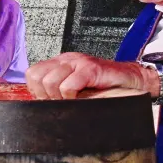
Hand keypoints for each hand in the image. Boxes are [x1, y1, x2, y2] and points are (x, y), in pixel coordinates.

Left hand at [26, 54, 153, 99]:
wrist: (131, 79)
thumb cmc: (102, 86)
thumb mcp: (74, 86)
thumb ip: (56, 90)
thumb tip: (38, 103)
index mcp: (59, 62)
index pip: (32, 74)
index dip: (36, 90)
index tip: (49, 100)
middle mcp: (66, 59)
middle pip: (37, 77)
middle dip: (45, 95)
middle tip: (60, 101)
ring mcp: (78, 62)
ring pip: (50, 82)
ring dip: (59, 97)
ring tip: (72, 100)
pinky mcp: (91, 69)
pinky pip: (68, 85)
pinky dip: (71, 96)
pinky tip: (81, 98)